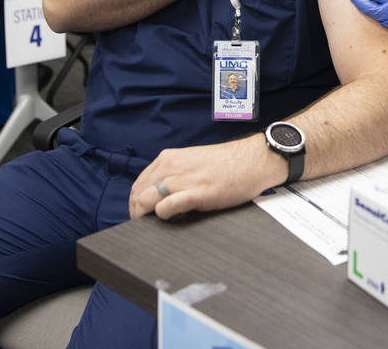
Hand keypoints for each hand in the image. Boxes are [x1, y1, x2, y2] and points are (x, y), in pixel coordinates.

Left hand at [129, 137, 282, 219]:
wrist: (252, 160)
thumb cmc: (226, 165)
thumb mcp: (192, 164)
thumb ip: (174, 176)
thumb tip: (159, 197)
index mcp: (168, 159)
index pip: (138, 183)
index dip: (135, 202)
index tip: (139, 215)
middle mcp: (171, 166)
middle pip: (138, 193)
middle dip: (136, 212)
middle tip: (142, 226)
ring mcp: (182, 179)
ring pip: (146, 199)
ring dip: (144, 216)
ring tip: (151, 228)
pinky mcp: (196, 193)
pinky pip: (166, 206)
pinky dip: (162, 215)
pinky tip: (168, 218)